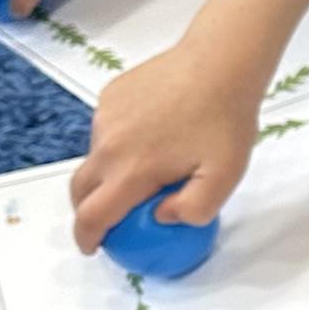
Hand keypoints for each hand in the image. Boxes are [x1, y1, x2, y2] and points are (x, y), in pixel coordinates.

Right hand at [72, 38, 267, 256]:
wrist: (221, 61)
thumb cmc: (226, 120)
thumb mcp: (224, 177)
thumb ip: (194, 209)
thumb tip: (161, 216)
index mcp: (132, 170)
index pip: (93, 216)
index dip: (88, 238)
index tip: (94, 247)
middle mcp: (109, 144)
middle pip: (81, 189)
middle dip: (87, 211)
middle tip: (109, 219)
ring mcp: (106, 117)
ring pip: (96, 157)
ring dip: (109, 173)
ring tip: (145, 171)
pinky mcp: (111, 95)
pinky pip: (107, 130)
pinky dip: (119, 143)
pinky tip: (154, 135)